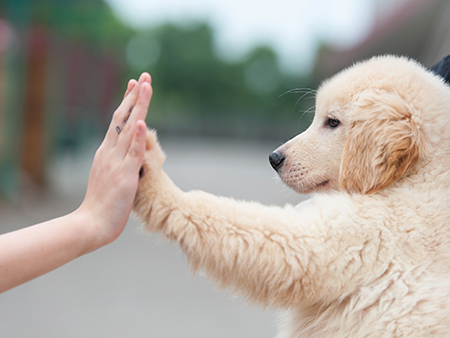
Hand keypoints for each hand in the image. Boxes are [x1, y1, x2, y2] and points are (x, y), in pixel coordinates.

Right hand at [77, 73, 152, 247]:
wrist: (91, 224)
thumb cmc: (102, 204)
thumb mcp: (110, 177)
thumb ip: (119, 163)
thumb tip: (128, 157)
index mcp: (107, 152)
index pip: (118, 121)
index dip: (128, 102)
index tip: (136, 85)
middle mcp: (110, 152)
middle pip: (122, 118)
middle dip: (135, 96)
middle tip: (144, 77)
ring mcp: (116, 163)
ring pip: (129, 129)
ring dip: (138, 107)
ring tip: (146, 87)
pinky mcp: (125, 176)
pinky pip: (132, 153)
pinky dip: (136, 136)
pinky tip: (141, 121)